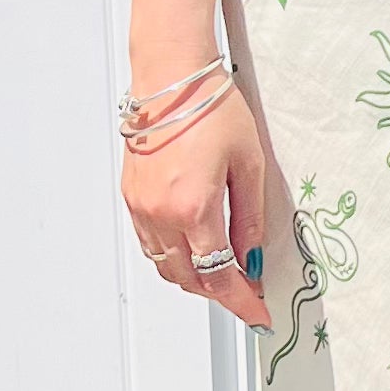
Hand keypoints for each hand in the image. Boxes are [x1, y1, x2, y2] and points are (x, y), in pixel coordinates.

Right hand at [121, 83, 271, 329]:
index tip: (258, 313)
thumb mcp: (249, 164)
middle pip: (189, 279)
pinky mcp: (131, 197)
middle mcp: (161, 214)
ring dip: (193, 278)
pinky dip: (171, 257)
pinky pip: (149, 245)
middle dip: (219, 293)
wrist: (172, 77)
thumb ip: (250, 219)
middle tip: (245, 290)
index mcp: (194, 208)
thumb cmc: (213, 108)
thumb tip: (252, 259)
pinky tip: (192, 247)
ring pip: (165, 267)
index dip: (241, 302)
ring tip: (221, 271)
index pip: (219, 276)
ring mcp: (141, 208)